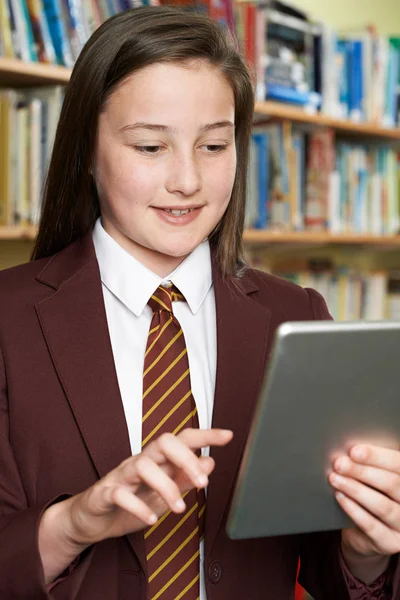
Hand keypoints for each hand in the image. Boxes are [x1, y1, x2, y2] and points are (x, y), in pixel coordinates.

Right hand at [63, 428, 232, 547]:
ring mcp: (122, 475)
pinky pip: (120, 494)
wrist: (91, 521)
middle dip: (186, 459)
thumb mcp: (163, 493)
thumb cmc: (129, 503)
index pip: (182, 439)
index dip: (205, 435)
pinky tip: (151, 519)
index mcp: (157, 459)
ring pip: (143, 465)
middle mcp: (141, 460)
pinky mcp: (105, 493)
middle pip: (163, 442)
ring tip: (178, 509)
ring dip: (166, 487)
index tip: (227, 435)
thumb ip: (184, 479)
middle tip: (203, 484)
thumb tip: (210, 463)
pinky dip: (138, 507)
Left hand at [329, 444, 399, 559]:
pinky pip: (371, 525)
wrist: (366, 534)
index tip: (354, 451)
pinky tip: (340, 496)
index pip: (398, 464)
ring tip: (335, 478)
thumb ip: (370, 465)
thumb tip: (350, 450)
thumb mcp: (373, 478)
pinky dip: (353, 509)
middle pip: (391, 484)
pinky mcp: (391, 543)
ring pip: (382, 505)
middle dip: (362, 471)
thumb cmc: (371, 495)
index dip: (377, 457)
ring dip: (355, 489)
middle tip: (340, 463)